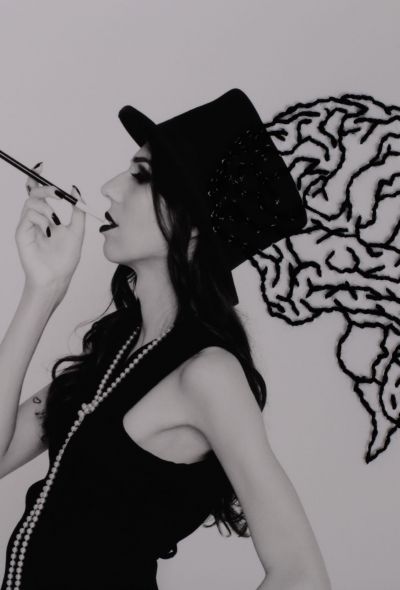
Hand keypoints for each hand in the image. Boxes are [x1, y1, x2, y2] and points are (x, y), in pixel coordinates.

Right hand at [15, 162, 85, 294]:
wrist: (58, 278)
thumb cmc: (65, 259)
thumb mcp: (77, 231)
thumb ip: (78, 211)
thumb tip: (75, 190)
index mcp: (46, 217)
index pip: (39, 193)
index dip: (38, 178)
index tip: (42, 165)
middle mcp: (34, 219)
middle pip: (32, 193)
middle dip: (45, 188)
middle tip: (58, 193)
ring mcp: (26, 227)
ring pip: (31, 203)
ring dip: (46, 207)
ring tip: (55, 221)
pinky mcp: (21, 235)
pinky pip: (28, 217)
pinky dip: (41, 220)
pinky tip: (48, 231)